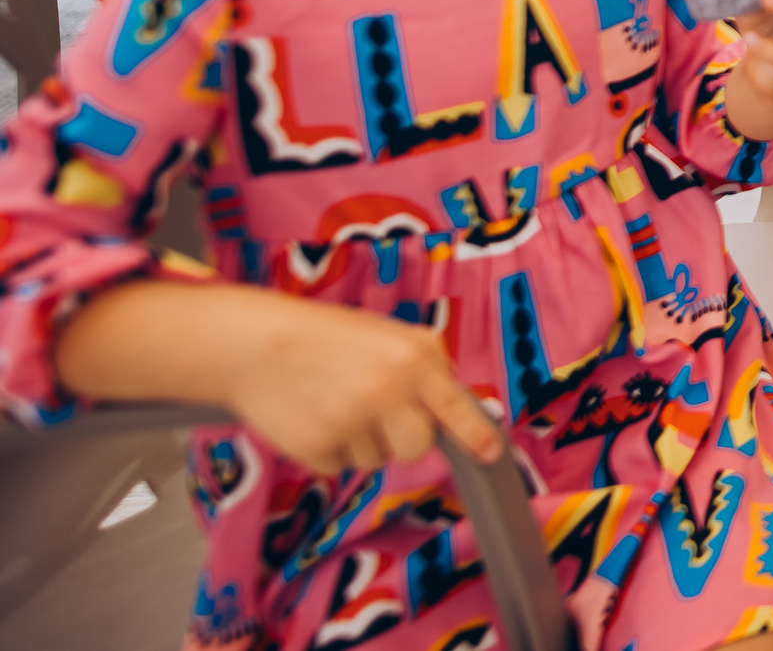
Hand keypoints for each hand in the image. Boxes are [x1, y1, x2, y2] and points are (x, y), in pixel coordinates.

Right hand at [219, 296, 502, 475]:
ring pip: (376, 459)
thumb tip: (455, 395)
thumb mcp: (385, 332)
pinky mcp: (318, 448)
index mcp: (411, 358)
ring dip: (361, 441)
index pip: (454, 406)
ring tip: (334, 403)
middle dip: (404, 440)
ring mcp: (352, 422)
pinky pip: (339, 466)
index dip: (475, 435)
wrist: (254, 343)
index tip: (492, 454)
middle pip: (417, 448)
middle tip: (378, 415)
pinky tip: (313, 417)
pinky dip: (329, 450)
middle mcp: (387, 391)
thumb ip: (424, 360)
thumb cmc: (324, 335)